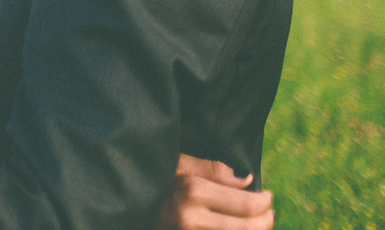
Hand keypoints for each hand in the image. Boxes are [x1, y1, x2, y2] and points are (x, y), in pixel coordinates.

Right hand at [155, 154, 273, 229]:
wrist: (115, 195)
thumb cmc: (149, 174)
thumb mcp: (178, 162)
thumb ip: (213, 170)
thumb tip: (246, 178)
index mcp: (191, 191)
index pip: (246, 204)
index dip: (264, 201)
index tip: (267, 195)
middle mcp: (191, 218)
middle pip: (247, 229)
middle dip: (265, 221)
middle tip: (270, 213)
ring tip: (258, 224)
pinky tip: (236, 229)